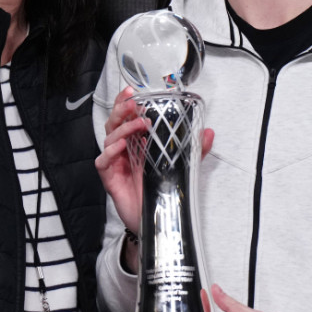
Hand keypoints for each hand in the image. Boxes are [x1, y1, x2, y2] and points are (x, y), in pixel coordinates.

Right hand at [94, 87, 214, 273]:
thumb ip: (194, 150)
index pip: (127, 117)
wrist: (157, 220)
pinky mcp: (110, 178)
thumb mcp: (182, 166)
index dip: (126, 103)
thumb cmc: (162, 189)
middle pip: (114, 123)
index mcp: (136, 143)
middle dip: (121, 110)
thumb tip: (208, 132)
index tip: (133, 92)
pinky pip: (103, 161)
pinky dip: (110, 152)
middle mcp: (123, 150)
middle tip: (132, 103)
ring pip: (109, 138)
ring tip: (139, 124)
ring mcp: (115, 163)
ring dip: (123, 128)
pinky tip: (120, 146)